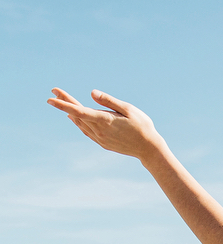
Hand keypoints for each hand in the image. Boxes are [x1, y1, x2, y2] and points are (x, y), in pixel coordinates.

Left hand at [47, 87, 163, 160]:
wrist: (150, 150)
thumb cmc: (142, 127)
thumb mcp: (128, 109)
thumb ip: (109, 101)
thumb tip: (92, 93)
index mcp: (104, 120)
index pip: (79, 110)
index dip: (64, 103)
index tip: (52, 96)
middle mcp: (99, 131)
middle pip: (77, 115)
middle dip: (65, 104)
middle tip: (53, 94)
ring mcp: (101, 139)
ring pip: (81, 124)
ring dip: (71, 114)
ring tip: (62, 104)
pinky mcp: (104, 144)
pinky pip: (87, 132)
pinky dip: (79, 124)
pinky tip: (74, 119)